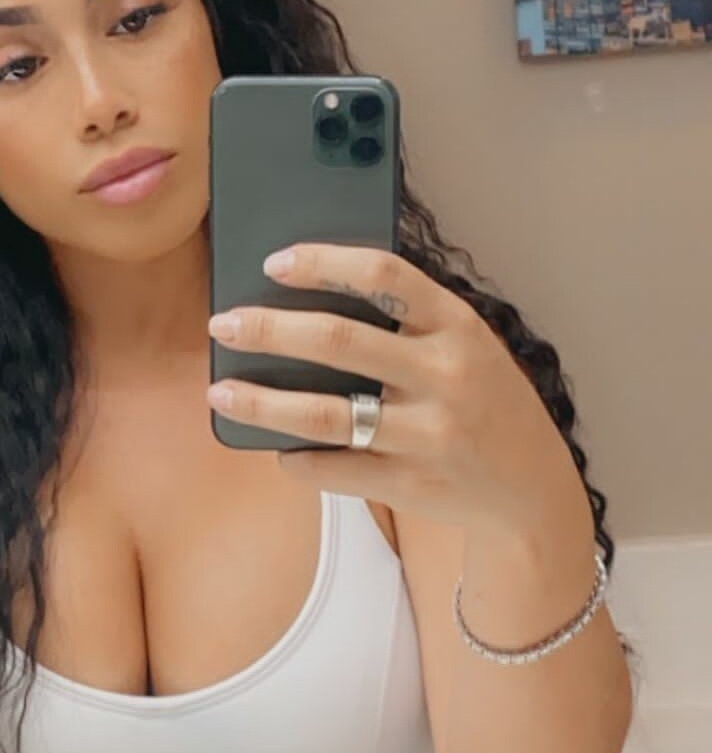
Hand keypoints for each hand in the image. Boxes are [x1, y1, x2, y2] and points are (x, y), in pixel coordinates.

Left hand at [206, 243, 590, 542]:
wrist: (532, 489)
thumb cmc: (483, 402)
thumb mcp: (464, 347)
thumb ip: (407, 323)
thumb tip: (307, 300)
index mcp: (458, 325)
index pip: (384, 275)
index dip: (323, 263)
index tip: (274, 263)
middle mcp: (446, 374)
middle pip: (338, 340)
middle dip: (269, 330)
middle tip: (223, 324)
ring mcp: (429, 434)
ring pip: (325, 414)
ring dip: (261, 403)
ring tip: (220, 393)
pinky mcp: (413, 484)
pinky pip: (335, 469)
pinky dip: (296, 459)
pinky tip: (276, 449)